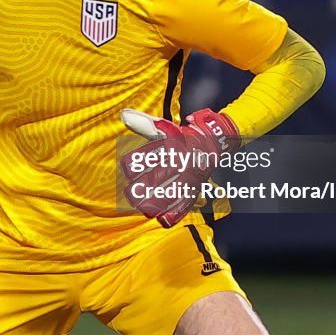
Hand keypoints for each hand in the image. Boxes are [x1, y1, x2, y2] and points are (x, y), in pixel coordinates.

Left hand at [119, 108, 238, 227]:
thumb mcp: (163, 128)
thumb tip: (123, 114)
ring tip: (144, 209)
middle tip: (130, 195)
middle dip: (141, 189)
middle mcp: (180, 161)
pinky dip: (175, 213)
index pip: (147, 156)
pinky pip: (186, 203)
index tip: (127, 170)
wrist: (212, 142)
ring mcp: (188, 176)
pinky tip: (163, 220)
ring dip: (156, 203)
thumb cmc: (180, 137)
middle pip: (157, 178)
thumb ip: (142, 124)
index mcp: (170, 145)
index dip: (133, 165)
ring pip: (171, 193)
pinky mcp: (195, 188)